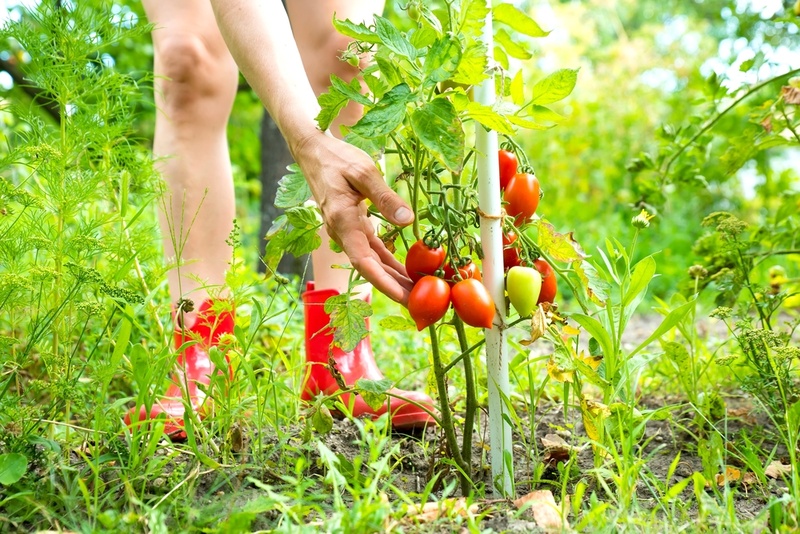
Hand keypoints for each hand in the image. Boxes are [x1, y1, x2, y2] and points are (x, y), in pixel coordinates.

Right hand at [293, 131, 414, 304]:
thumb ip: (385, 197)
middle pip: (371, 270)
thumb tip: (408, 221)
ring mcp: (350, 232)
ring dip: (395, 279)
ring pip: (374, 263)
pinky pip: (375, 251)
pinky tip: (409, 274)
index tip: (404, 298)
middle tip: (421, 307)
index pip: (364, 262)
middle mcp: (344, 233)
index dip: (384, 284)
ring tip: (420, 295)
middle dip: (395, 289)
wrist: (314, 152)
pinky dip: (391, 263)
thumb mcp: (364, 172)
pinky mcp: (356, 227)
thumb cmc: (337, 158)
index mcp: (343, 222)